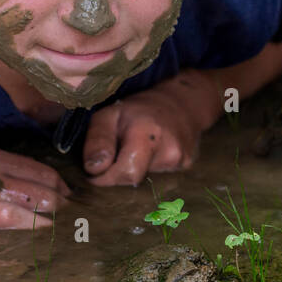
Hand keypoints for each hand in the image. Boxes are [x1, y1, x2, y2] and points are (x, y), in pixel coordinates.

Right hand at [0, 139, 68, 229]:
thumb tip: (18, 176)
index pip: (31, 170)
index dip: (53, 181)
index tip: (68, 189)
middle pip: (32, 191)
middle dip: (55, 201)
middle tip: (73, 210)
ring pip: (19, 211)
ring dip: (42, 217)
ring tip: (59, 222)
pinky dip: (19, 225)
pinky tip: (31, 229)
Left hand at [81, 71, 220, 185]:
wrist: (180, 102)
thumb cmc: (139, 108)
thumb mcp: (109, 114)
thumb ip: (98, 140)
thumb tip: (94, 169)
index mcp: (149, 134)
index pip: (126, 173)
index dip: (106, 177)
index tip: (96, 170)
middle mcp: (171, 150)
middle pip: (134, 179)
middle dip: (118, 174)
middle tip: (115, 154)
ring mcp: (182, 160)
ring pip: (145, 178)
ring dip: (133, 169)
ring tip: (136, 148)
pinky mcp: (187, 166)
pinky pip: (158, 176)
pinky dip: (147, 168)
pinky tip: (150, 152)